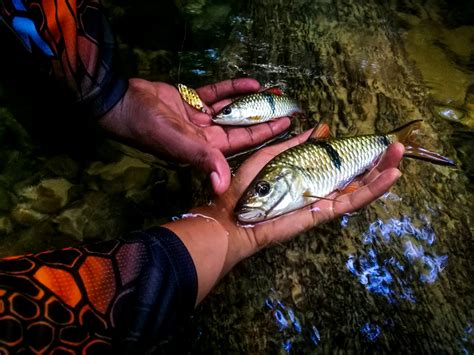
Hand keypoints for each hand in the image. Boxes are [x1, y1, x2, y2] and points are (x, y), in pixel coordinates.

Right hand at [99, 78, 290, 193]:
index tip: (286, 125)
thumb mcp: (178, 142)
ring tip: (274, 93)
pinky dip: (231, 89)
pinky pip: (215, 94)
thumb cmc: (148, 125)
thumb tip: (221, 186)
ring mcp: (197, 117)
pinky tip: (251, 83)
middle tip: (286, 107)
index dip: (265, 134)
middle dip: (263, 117)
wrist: (121, 102)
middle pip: (240, 126)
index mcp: (205, 148)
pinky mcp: (189, 100)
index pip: (242, 142)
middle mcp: (204, 135)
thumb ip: (202, 159)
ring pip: (230, 109)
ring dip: (250, 101)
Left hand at [195, 130, 403, 270]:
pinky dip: (372, 191)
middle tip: (396, 147)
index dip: (357, 154)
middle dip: (376, 161)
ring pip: (359, 188)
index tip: (373, 141)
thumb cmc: (245, 189)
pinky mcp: (321, 214)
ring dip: (381, 172)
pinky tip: (391, 176)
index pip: (339, 164)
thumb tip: (316, 129)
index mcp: (307, 177)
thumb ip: (293, 146)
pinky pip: (351, 203)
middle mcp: (318, 190)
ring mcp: (322, 203)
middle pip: (355, 176)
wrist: (232, 219)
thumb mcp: (269, 158)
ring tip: (400, 155)